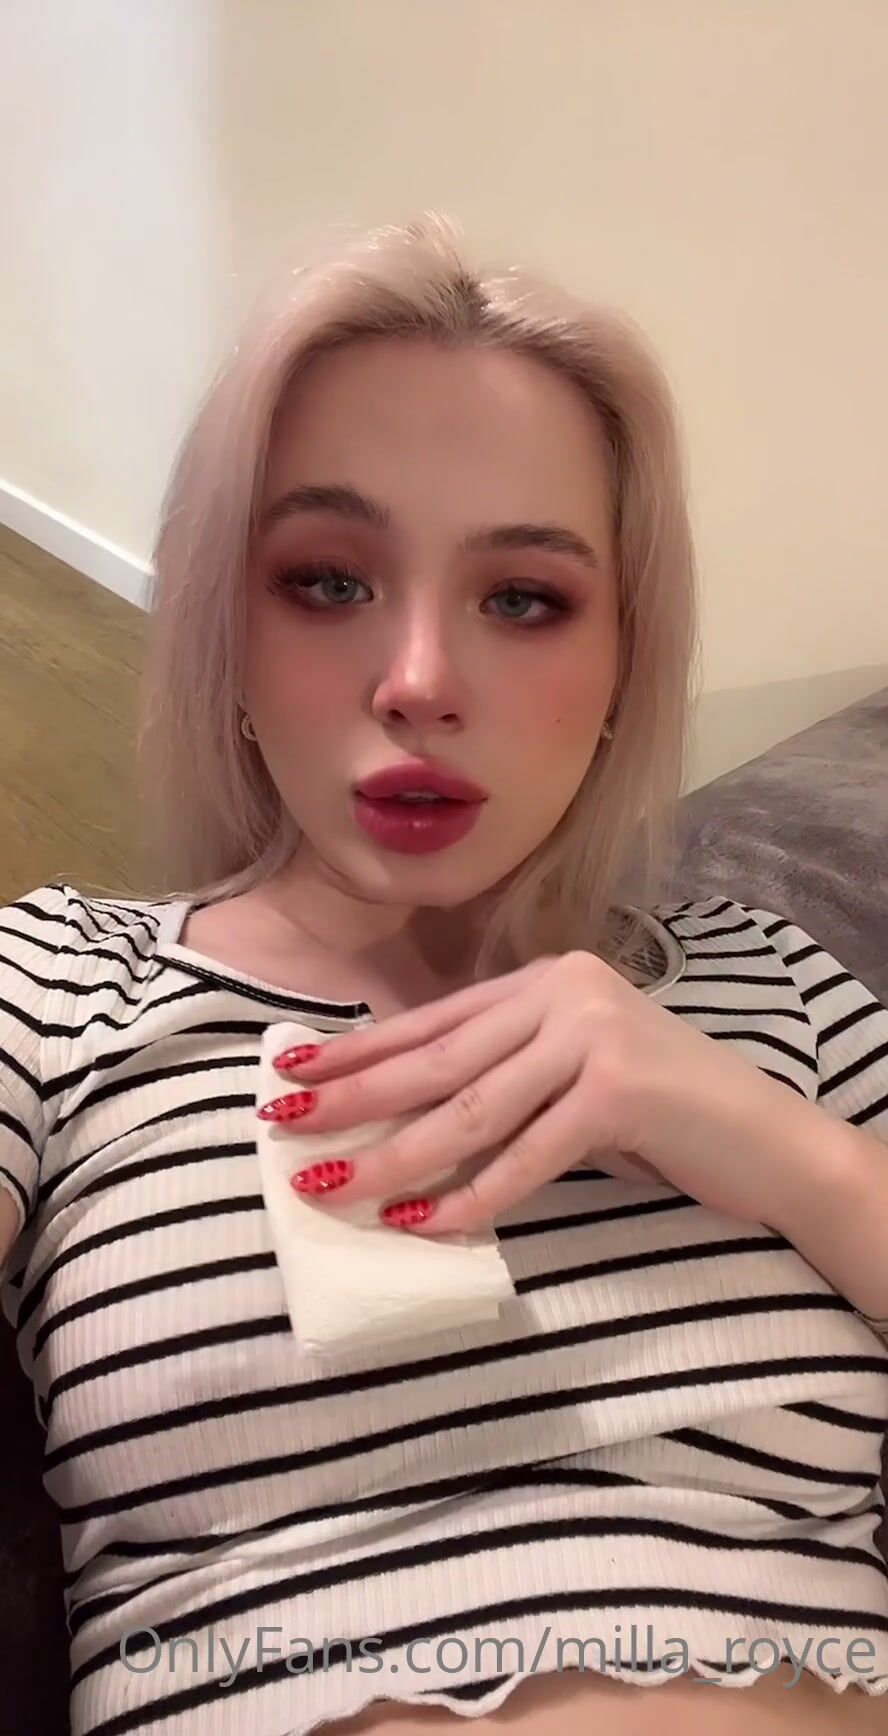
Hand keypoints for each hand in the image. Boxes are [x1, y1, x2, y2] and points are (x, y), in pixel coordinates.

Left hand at [258, 950, 812, 1235]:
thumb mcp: (569, 1078)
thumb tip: (398, 1121)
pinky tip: (426, 1226)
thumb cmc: (660, 1115)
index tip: (290, 1075)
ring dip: (393, 1157)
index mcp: (542, 981)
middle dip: (352, 1099)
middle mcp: (562, 990)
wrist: (765, 1138)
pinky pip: (526, 1154)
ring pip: (469, 1108)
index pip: (429, 1020)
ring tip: (333, 1189)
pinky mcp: (619, 1089)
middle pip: (435, 1058)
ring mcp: (592, 1034)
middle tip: (283, 1129)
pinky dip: (473, 1196)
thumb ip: (502, 1078)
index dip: (356, 1051)